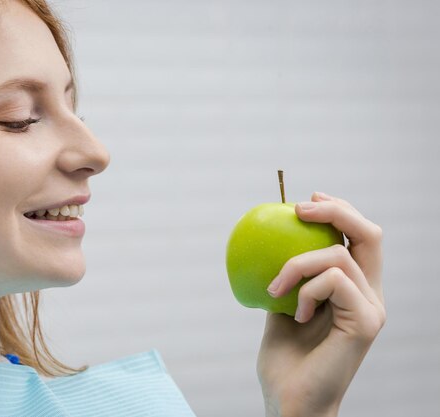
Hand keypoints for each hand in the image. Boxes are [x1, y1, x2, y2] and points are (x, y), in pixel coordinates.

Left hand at [257, 192, 385, 416]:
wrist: (289, 400)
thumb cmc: (285, 359)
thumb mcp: (282, 306)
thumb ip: (289, 277)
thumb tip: (269, 241)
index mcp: (354, 290)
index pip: (359, 238)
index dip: (338, 212)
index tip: (305, 202)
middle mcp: (370, 295)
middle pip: (370, 234)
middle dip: (336, 211)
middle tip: (299, 209)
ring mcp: (372, 309)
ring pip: (339, 256)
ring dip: (296, 264)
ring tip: (275, 290)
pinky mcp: (366, 322)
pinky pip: (333, 280)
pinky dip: (305, 290)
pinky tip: (294, 314)